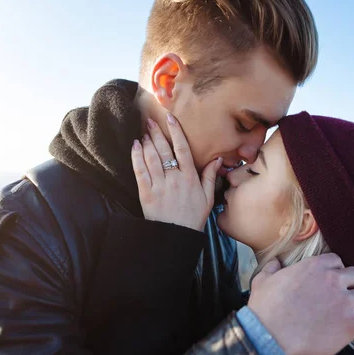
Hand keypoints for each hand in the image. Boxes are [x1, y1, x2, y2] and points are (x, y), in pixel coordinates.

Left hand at [131, 113, 222, 230]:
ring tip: (145, 131)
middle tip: (150, 120)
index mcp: (190, 178)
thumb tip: (217, 160)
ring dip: (147, 142)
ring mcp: (159, 185)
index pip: (182, 149)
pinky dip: (137, 156)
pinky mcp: (146, 193)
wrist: (176, 236)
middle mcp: (174, 179)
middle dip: (157, 133)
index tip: (170, 118)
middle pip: (164, 150)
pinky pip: (140, 171)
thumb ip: (210, 176)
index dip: (176, 132)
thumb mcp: (208, 198)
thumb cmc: (193, 217)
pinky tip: (136, 146)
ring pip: (151, 158)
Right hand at [248, 253, 353, 354]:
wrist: (269, 338)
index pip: (337, 261)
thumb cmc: (264, 310)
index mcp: (315, 267)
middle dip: (351, 285)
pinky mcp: (350, 326)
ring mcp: (344, 302)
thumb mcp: (262, 281)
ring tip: (352, 313)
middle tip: (341, 298)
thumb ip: (271, 268)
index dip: (334, 272)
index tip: (328, 283)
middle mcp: (333, 280)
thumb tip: (276, 262)